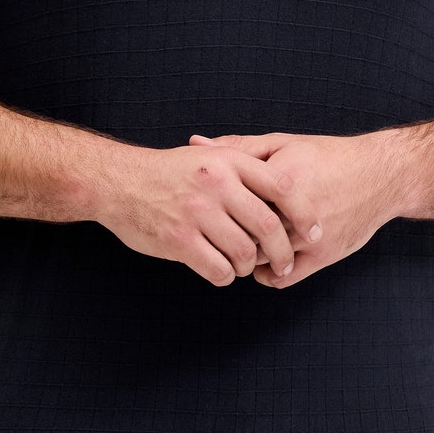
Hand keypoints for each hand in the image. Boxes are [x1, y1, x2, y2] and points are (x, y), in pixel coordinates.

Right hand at [96, 141, 325, 286]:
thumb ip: (244, 167)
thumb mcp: (209, 156)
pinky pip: (218, 269)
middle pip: (269, 226)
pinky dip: (226, 276)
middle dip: (284, 252)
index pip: (282, 187)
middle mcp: (216, 184)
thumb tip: (289, 189)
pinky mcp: (179, 240)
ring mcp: (197, 213)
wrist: (119, 182)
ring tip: (244, 266)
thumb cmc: (169, 172)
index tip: (314, 233)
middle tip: (285, 264)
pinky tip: (221, 271)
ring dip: (250, 266)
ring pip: (245, 253)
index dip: (305, 214)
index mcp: (229, 162)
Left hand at [187, 130, 398, 287]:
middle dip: (227, 234)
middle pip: (242, 233)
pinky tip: (262, 262)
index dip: (213, 208)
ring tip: (240, 244)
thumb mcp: (283, 144)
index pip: (231, 202)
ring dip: (245, 255)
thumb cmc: (328, 157)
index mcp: (281, 180)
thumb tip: (197, 143)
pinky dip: (266, 274)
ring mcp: (310, 237)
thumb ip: (238, 147)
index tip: (206, 206)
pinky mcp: (324, 256)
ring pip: (260, 257)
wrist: (382, 175)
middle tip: (217, 230)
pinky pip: (282, 278)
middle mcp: (295, 211)